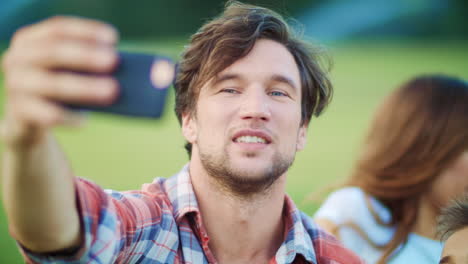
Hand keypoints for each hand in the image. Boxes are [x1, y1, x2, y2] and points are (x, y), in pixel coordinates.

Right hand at [1, 16, 118, 148]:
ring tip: (112, 90)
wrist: (27, 119)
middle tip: (114, 60)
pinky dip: (69, 117)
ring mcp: (16, 86)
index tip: (113, 38)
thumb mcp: (68, 70)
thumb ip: (89, 63)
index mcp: (30, 41)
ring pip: (52, 84)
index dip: (86, 31)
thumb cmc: (57, 86)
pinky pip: (47, 114)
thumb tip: (125, 67)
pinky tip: (85, 121)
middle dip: (86, 56)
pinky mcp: (20, 112)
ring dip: (84, 87)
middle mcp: (18, 58)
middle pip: (53, 52)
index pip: (58, 29)